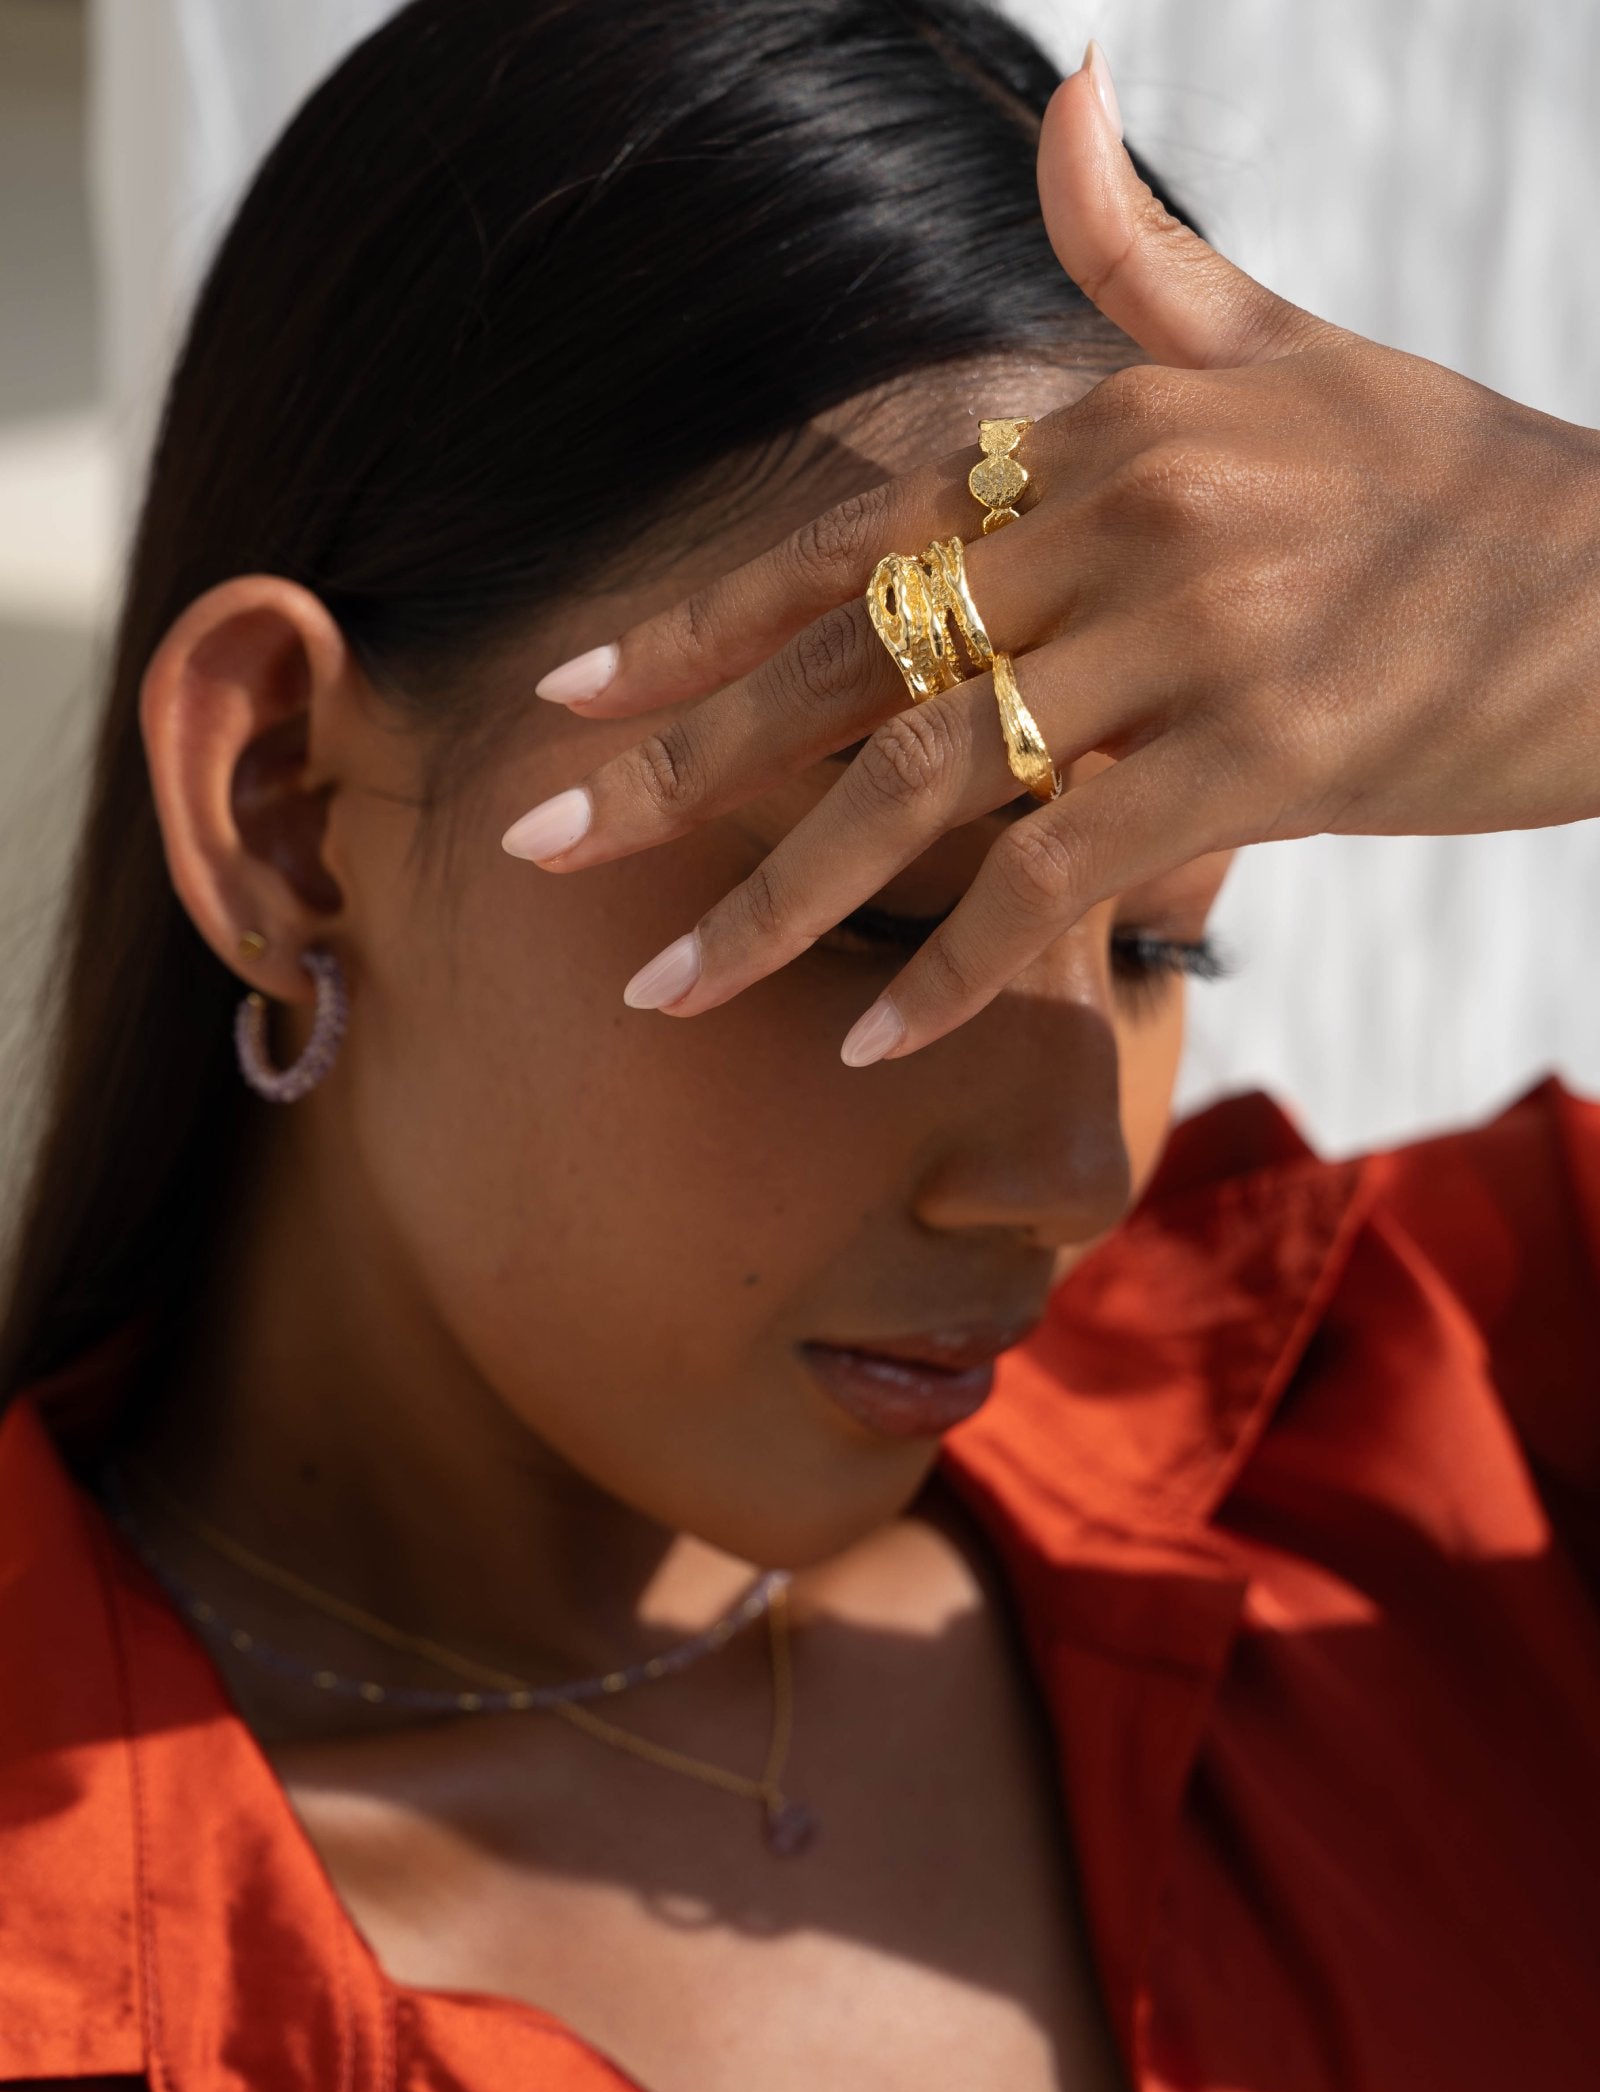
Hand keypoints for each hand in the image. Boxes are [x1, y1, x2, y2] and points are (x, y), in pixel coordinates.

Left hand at [505, 48, 1599, 1064]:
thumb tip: (1062, 89)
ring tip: (666, 991)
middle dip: (679, 766)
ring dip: (782, 900)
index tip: (571, 693)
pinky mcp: (1270, 754)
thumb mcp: (1289, 350)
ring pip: (931, 780)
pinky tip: (866, 1043)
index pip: (850, 532)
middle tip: (537, 850)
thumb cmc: (1450, 482)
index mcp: (1099, 427)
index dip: (698, 616)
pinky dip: (960, 968)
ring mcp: (1195, 634)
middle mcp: (1123, 514)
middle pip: (847, 659)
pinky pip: (1067, 874)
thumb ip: (1140, 265)